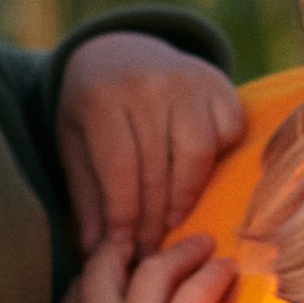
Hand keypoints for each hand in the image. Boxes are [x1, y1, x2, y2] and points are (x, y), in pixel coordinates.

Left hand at [56, 35, 245, 257]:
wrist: (121, 51)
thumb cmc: (94, 108)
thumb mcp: (75, 142)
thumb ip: (86, 193)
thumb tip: (95, 248)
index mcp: (102, 98)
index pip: (119, 170)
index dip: (123, 216)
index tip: (123, 248)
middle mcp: (148, 84)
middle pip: (158, 168)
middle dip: (152, 219)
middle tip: (149, 250)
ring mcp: (188, 81)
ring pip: (197, 154)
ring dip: (185, 197)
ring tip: (171, 223)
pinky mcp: (219, 84)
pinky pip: (228, 133)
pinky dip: (218, 161)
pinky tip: (197, 178)